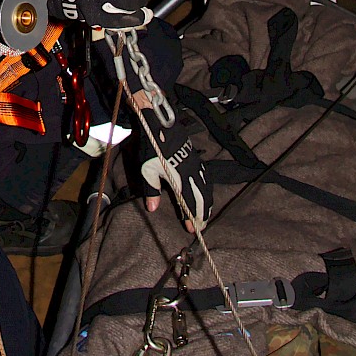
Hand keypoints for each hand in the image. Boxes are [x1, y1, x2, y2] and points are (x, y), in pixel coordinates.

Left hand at [139, 107, 211, 231]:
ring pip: (206, 188)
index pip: (189, 202)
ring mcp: (196, 166)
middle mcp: (191, 173)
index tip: (193, 229)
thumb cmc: (152, 148)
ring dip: (207, 203)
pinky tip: (207, 195)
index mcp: (179, 178)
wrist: (160, 126)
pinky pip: (206, 178)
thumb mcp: (147, 170)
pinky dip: (208, 190)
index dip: (191, 216)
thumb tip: (152, 209)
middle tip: (202, 227)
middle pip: (201, 198)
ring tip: (206, 215)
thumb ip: (151, 190)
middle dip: (202, 214)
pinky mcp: (196, 160)